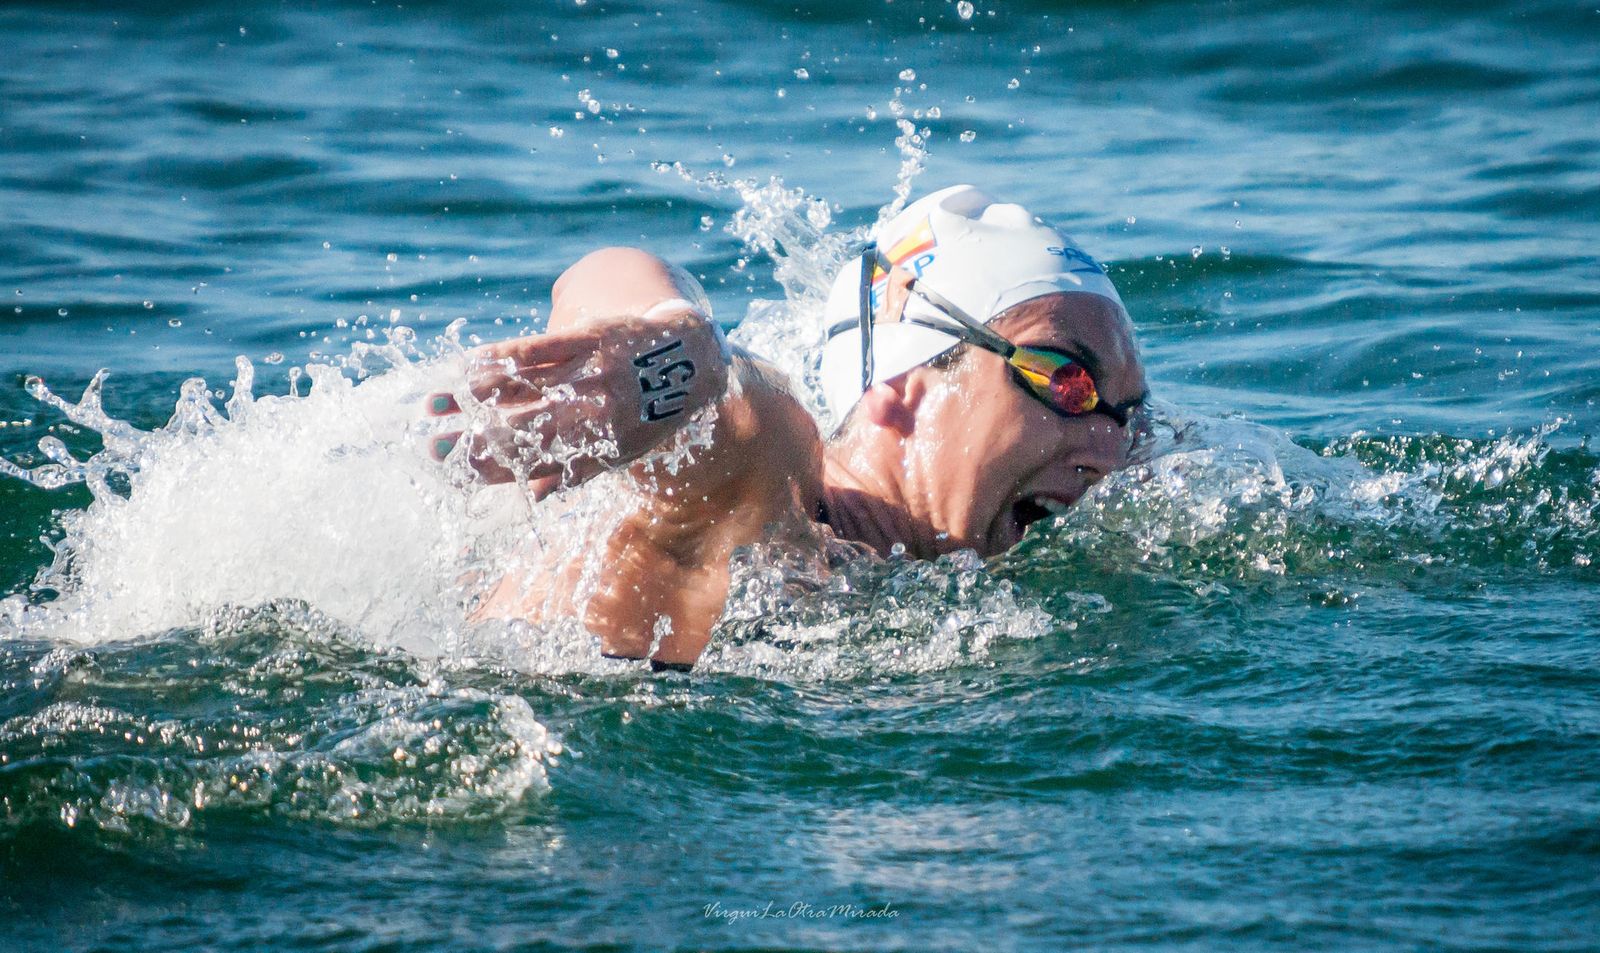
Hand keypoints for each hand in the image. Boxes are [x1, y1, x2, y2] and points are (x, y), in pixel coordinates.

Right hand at [425, 310, 728, 497]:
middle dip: (475, 444)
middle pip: (524, 433)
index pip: (538, 466)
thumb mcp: (623, 450)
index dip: (495, 473)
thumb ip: (577, 470)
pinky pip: (540, 349)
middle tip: (432, 451)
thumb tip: (535, 496)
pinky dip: (502, 358)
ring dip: (474, 399)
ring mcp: (592, 374)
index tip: (454, 478)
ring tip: (435, 405)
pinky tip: (467, 365)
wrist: (693, 359)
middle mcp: (596, 415)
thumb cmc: (649, 413)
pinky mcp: (592, 338)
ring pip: (524, 391)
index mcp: (602, 449)